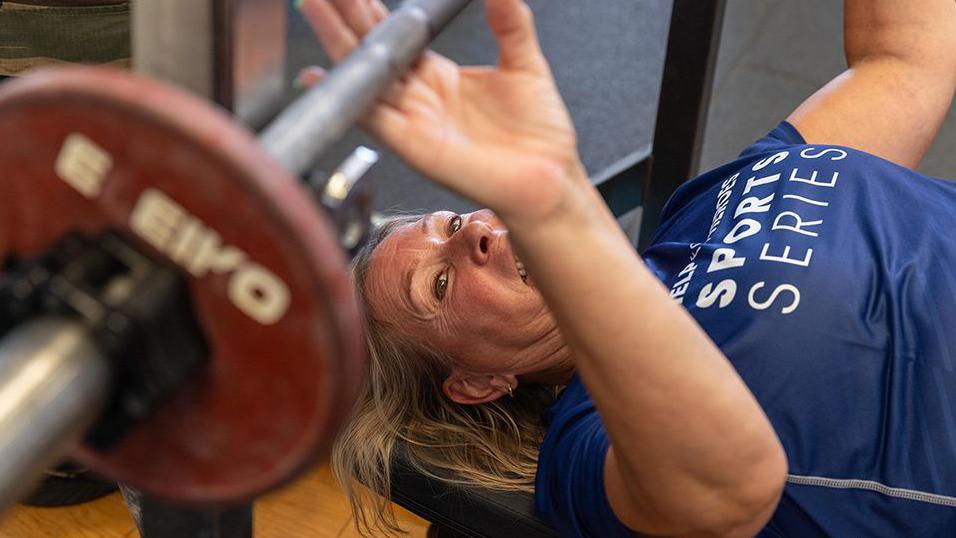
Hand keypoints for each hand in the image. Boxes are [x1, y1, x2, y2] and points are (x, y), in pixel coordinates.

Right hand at [298, 0, 586, 222]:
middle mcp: (418, 97)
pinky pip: (371, 118)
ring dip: (336, 41)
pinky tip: (317, 79)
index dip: (369, 7)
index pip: (394, 33)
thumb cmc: (538, 136)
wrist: (551, 179)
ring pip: (365, 74)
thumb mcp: (525, 65)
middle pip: (371, 48)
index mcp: (438, 75)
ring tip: (312, 6)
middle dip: (342, 15)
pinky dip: (346, 98)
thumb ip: (511, 23)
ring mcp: (412, 120)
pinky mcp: (414, 144)